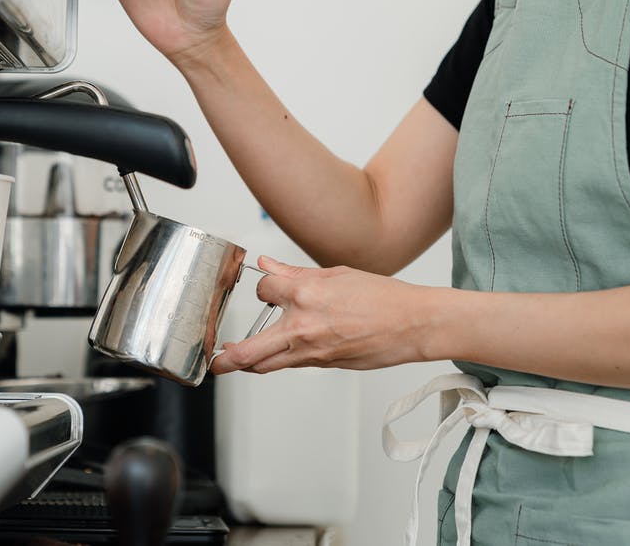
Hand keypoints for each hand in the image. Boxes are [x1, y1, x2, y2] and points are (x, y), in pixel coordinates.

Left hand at [211, 257, 436, 374]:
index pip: (263, 290)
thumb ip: (296, 274)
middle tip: (214, 359)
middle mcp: (304, 326)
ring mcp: (313, 351)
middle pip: (249, 351)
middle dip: (226, 359)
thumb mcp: (336, 275)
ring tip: (233, 360)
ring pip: (267, 364)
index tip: (266, 289)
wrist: (415, 325)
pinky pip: (291, 364)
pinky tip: (275, 353)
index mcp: (306, 295)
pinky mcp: (324, 365)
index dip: (262, 288)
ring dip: (247, 363)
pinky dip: (278, 359)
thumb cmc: (384, 298)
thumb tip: (267, 265)